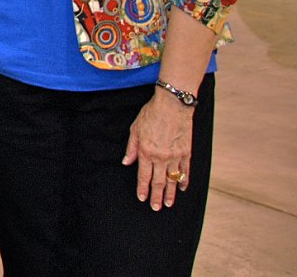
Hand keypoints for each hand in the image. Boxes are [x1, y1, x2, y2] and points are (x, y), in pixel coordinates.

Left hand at [123, 91, 194, 210]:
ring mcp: (175, 156)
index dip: (143, 188)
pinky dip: (184, 181)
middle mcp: (161, 157)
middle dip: (157, 196)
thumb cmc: (151, 114)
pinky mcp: (187, 153)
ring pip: (173, 179)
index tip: (142, 198)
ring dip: (171, 193)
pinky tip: (182, 188)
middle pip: (159, 181)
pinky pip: (185, 171)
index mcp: (146, 151)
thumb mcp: (135, 129)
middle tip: (157, 208)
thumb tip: (126, 162)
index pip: (143, 175)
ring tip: (169, 204)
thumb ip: (131, 148)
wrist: (173, 105)